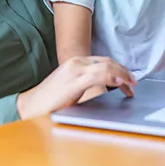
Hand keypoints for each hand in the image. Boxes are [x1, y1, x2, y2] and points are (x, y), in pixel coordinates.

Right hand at [16, 56, 135, 119]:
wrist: (31, 105)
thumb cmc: (50, 99)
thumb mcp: (71, 86)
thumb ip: (86, 82)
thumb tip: (106, 88)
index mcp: (76, 62)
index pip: (104, 61)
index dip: (119, 69)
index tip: (128, 79)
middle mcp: (77, 62)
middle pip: (108, 62)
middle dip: (124, 72)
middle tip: (134, 83)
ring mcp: (76, 70)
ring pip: (107, 66)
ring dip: (122, 74)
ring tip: (131, 84)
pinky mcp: (75, 80)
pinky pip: (99, 74)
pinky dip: (113, 76)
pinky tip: (120, 82)